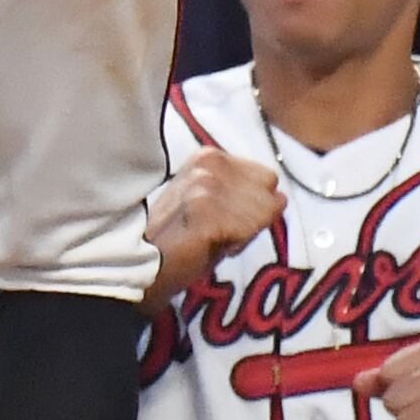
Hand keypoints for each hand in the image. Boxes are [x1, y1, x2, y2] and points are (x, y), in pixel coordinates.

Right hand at [145, 147, 280, 297]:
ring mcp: (207, 184)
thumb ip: (239, 193)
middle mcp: (209, 162)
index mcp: (208, 155)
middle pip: (268, 190)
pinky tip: (212, 246)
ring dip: (243, 230)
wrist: (139, 264)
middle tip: (218, 230)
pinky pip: (250, 228)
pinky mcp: (207, 209)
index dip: (251, 203)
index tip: (222, 219)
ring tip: (211, 237)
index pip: (265, 177)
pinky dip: (237, 242)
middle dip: (252, 214)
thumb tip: (280, 196)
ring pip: (263, 210)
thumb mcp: (207, 203)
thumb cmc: (173, 237)